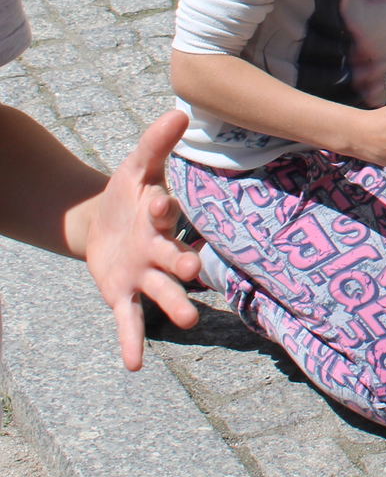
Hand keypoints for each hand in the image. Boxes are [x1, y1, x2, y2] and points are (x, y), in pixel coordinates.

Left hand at [79, 110, 201, 370]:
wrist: (101, 222)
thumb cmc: (127, 192)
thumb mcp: (134, 165)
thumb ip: (155, 142)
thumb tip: (178, 112)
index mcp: (162, 218)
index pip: (166, 215)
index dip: (164, 211)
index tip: (161, 204)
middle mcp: (159, 249)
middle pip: (174, 259)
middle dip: (183, 265)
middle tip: (194, 271)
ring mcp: (143, 274)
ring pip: (162, 292)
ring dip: (174, 306)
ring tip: (189, 322)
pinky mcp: (122, 294)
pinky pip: (129, 320)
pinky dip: (132, 341)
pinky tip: (134, 364)